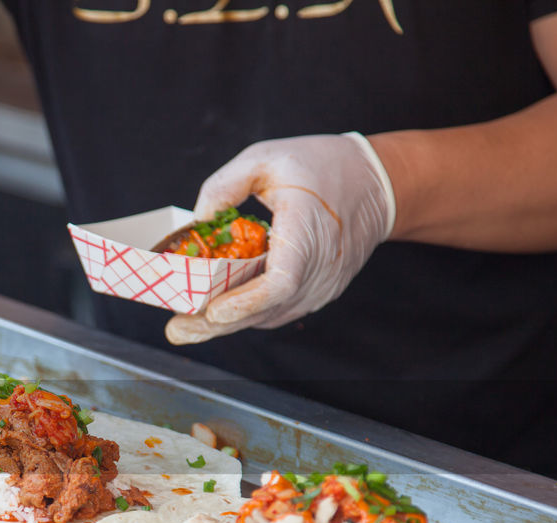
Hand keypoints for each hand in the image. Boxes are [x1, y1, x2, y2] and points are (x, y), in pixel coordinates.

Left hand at [165, 132, 394, 344]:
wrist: (378, 185)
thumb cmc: (323, 166)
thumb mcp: (268, 158)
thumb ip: (226, 185)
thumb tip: (196, 219)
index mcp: (308, 232)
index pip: (281, 282)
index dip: (246, 302)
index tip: (213, 312)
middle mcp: (319, 268)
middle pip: (265, 309)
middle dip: (217, 325)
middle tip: (178, 330)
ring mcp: (322, 286)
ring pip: (269, 316)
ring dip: (228, 324)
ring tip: (186, 325)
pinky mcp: (319, 293)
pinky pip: (278, 310)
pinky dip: (248, 313)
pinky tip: (218, 312)